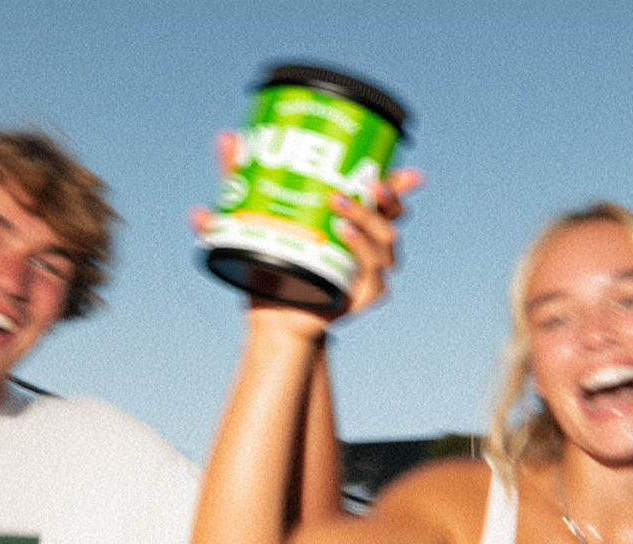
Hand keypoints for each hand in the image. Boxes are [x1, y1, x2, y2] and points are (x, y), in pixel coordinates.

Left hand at [190, 130, 422, 336]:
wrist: (267, 318)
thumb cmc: (265, 267)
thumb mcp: (249, 218)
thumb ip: (238, 181)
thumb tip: (226, 137)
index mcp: (349, 228)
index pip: (382, 203)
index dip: (398, 186)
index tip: (406, 172)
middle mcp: (362, 251)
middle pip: (391, 222)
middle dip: (388, 200)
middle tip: (368, 184)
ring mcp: (362, 277)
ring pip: (386, 249)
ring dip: (369, 226)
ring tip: (341, 213)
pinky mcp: (356, 301)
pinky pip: (375, 285)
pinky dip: (365, 264)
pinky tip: (346, 243)